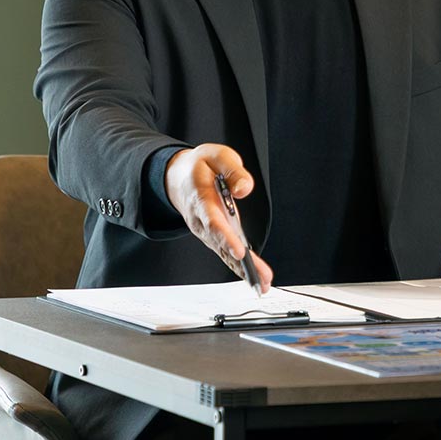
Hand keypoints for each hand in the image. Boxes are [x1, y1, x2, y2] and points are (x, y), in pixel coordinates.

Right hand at [164, 144, 272, 290]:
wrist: (178, 176)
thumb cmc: (201, 166)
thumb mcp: (217, 155)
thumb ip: (232, 170)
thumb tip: (243, 189)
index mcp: (200, 199)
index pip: (213, 221)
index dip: (226, 238)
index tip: (239, 252)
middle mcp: (201, 220)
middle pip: (220, 244)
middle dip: (239, 262)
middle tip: (257, 278)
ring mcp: (206, 231)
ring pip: (224, 253)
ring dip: (243, 270)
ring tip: (262, 284)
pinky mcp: (214, 236)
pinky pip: (226, 253)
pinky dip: (240, 267)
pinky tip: (256, 278)